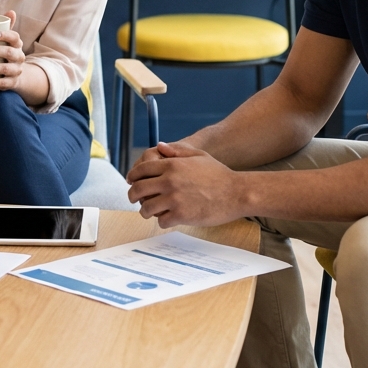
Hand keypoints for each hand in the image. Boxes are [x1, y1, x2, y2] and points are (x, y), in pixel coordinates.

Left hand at [0, 10, 25, 90]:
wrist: (14, 74)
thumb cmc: (4, 51)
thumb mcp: (5, 39)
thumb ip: (4, 26)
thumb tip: (11, 11)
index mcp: (17, 44)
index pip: (15, 37)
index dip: (6, 35)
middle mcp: (19, 57)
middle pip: (10, 53)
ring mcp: (17, 71)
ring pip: (5, 69)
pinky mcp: (12, 83)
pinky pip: (2, 83)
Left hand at [126, 141, 245, 227]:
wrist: (236, 192)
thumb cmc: (219, 174)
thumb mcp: (198, 155)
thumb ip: (177, 150)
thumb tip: (159, 147)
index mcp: (172, 165)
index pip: (141, 170)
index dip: (132, 176)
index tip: (131, 182)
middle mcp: (170, 181)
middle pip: (138, 189)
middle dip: (132, 195)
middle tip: (133, 199)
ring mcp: (174, 199)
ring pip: (147, 208)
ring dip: (145, 211)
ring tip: (149, 212)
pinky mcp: (181, 215)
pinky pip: (162, 221)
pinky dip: (163, 221)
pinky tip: (168, 218)